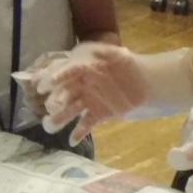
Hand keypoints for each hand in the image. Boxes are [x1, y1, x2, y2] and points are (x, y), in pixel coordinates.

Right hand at [22, 43, 192, 144]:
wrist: (150, 82)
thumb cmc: (130, 66)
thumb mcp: (116, 54)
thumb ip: (100, 53)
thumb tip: (83, 53)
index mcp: (83, 68)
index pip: (64, 72)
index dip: (52, 78)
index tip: (42, 86)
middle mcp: (82, 85)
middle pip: (64, 92)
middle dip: (55, 100)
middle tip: (51, 107)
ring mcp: (89, 100)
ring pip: (70, 109)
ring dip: (60, 117)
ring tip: (51, 126)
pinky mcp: (98, 114)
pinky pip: (85, 123)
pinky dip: (79, 132)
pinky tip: (72, 140)